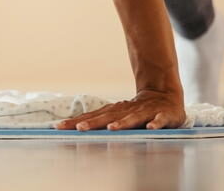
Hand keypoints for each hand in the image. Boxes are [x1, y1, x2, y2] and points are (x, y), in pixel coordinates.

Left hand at [56, 89, 185, 130]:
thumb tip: (74, 128)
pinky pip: (160, 120)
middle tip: (79, 128)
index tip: (58, 127)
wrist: (165, 96)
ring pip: (132, 118)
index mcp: (114, 111)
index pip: (92, 117)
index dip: (75, 122)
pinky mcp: (163, 115)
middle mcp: (127, 110)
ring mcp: (145, 112)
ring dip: (122, 123)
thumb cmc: (137, 111)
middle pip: (108, 117)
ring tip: (111, 128)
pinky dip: (156, 123)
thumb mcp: (117, 116)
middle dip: (93, 123)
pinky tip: (151, 128)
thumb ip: (100, 122)